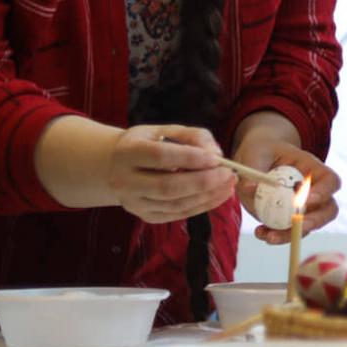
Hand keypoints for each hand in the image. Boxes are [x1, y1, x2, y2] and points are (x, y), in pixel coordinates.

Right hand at [105, 125, 234, 224]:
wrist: (117, 166)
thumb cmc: (148, 144)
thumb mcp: (165, 130)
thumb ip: (193, 136)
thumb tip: (215, 153)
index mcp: (127, 153)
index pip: (161, 157)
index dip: (191, 159)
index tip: (217, 159)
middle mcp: (124, 181)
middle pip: (168, 186)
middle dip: (203, 182)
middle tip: (229, 174)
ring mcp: (133, 202)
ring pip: (174, 204)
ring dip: (207, 196)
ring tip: (228, 185)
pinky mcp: (144, 215)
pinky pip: (177, 215)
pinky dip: (201, 206)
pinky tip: (218, 196)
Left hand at [234, 138, 341, 245]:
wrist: (255, 160)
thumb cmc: (261, 150)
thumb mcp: (255, 153)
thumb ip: (254, 168)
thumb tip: (250, 189)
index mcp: (313, 169)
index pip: (330, 181)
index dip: (324, 192)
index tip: (302, 200)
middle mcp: (313, 190)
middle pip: (328, 209)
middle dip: (315, 221)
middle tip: (295, 225)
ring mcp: (303, 207)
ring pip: (309, 226)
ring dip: (290, 234)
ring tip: (268, 236)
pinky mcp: (288, 218)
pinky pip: (288, 232)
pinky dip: (274, 235)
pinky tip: (259, 232)